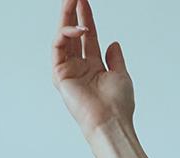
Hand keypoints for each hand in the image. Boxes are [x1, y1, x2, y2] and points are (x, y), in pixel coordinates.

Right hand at [52, 0, 134, 138]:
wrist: (111, 123)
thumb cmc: (118, 106)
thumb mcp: (121, 75)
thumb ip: (115, 58)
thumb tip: (113, 43)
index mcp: (94, 67)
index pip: (88, 37)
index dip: (87, 19)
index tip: (84, 1)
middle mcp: (80, 67)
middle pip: (73, 34)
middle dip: (73, 13)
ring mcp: (69, 70)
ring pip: (63, 36)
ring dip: (67, 17)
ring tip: (72, 0)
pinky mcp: (59, 74)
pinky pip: (58, 46)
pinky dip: (66, 34)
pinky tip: (79, 29)